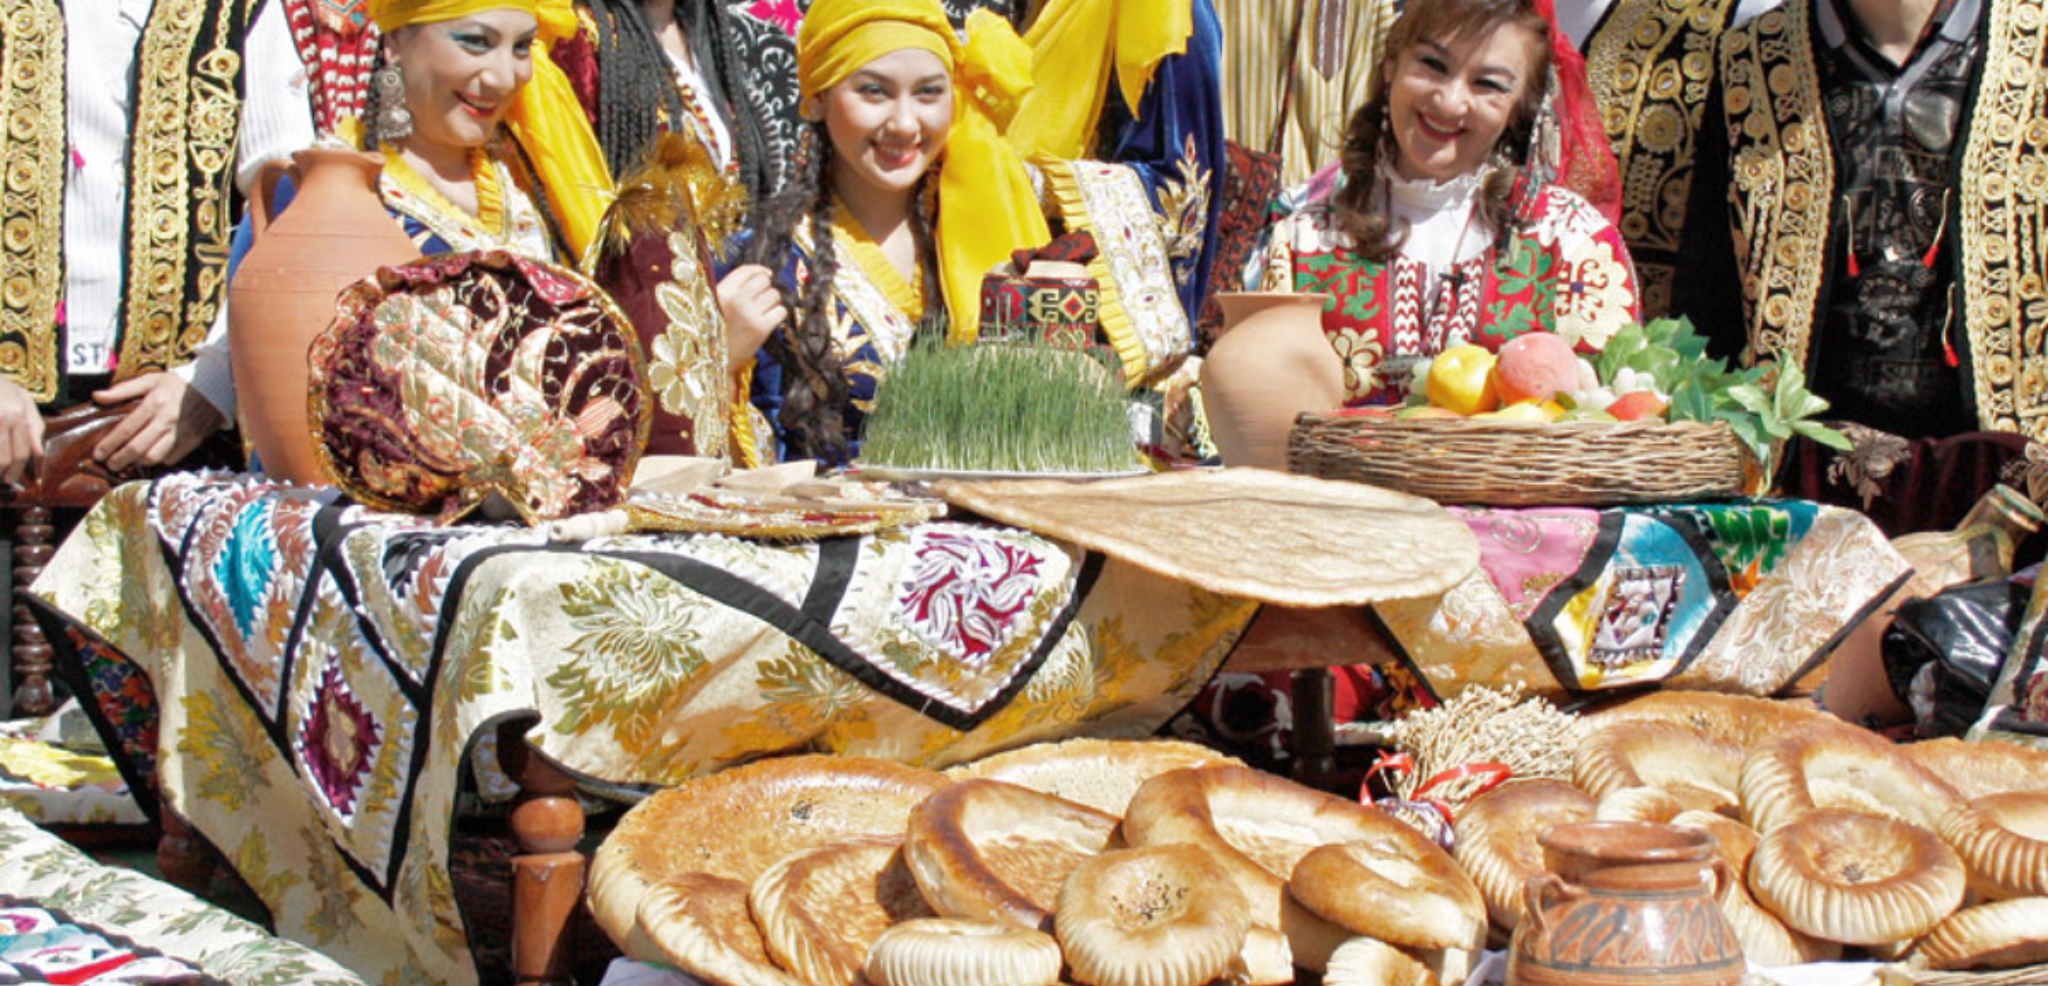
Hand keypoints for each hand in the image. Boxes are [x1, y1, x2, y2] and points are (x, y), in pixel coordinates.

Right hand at [0, 378, 44, 484]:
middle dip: (2, 474)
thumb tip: (39, 453)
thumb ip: (35, 425)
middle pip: (3, 459)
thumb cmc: (1, 385)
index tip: (11, 480)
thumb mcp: (23, 398)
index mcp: (17, 414)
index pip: (22, 452)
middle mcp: (2, 418)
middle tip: (1, 480)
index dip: (17, 470)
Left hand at [91, 372, 224, 472]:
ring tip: (130, 462)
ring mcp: (181, 432)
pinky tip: (152, 455)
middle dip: (120, 459)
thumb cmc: (177, 384)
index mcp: (153, 403)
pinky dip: (160, 460)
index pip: (126, 429)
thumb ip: (123, 389)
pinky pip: (172, 457)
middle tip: (110, 464)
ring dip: (138, 462)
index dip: (109, 444)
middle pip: (137, 447)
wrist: (214, 387)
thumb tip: (97, 396)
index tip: (98, 454)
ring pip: (154, 456)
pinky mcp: (192, 440)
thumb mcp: (150, 380)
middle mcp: (166, 419)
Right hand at [716, 264, 787, 376]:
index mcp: (721, 292)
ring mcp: (749, 314)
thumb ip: (732, 289)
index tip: (765, 275)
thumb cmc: (716, 332)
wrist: (714, 362)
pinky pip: (781, 311)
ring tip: (763, 313)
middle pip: (764, 281)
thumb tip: (764, 273)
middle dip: (766, 289)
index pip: (746, 271)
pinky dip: (778, 315)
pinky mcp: (761, 329)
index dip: (759, 271)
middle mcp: (735, 300)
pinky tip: (769, 321)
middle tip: (761, 301)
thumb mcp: (715, 305)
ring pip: (775, 295)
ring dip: (772, 303)